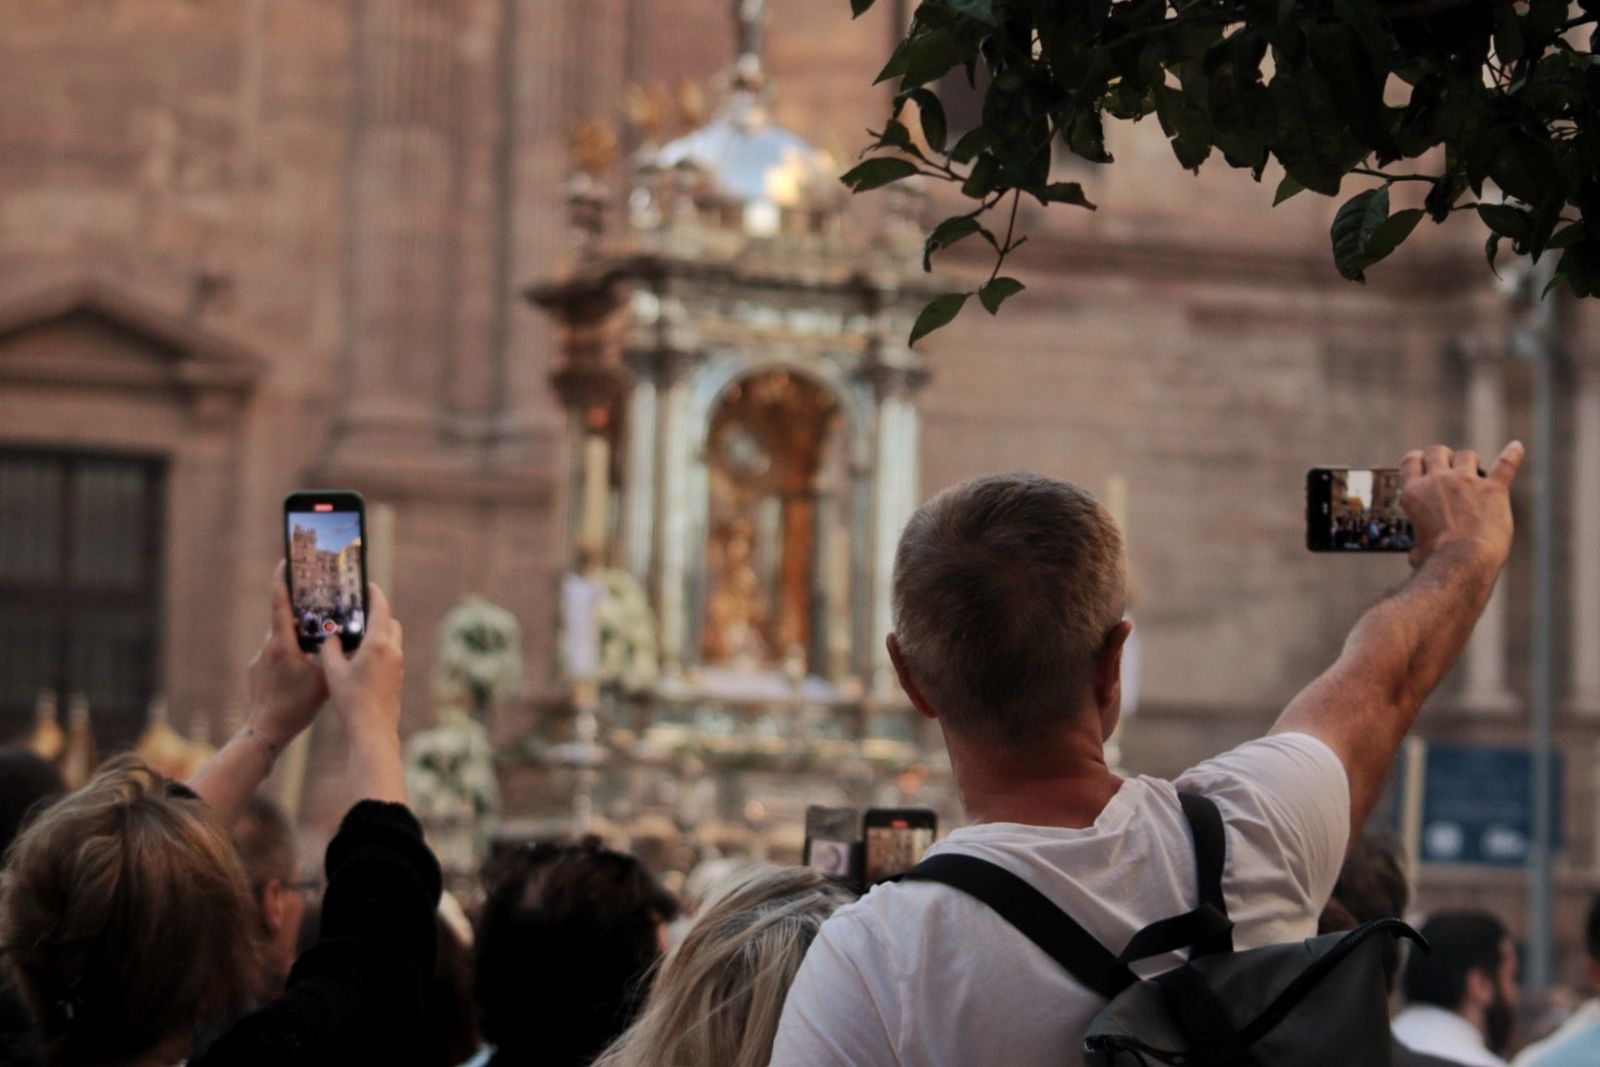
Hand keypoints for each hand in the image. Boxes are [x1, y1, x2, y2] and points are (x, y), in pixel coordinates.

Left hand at [245, 563, 329, 749]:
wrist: (266, 731)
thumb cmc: (296, 705)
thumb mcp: (324, 678)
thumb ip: (333, 655)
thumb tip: (346, 638)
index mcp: (283, 644)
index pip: (280, 604)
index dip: (282, 581)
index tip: (286, 561)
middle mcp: (268, 647)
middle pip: (284, 620)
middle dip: (299, 609)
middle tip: (314, 597)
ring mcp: (260, 660)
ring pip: (282, 639)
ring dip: (297, 635)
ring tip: (315, 638)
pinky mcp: (257, 672)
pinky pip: (276, 654)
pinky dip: (291, 654)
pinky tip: (302, 668)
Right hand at [319, 582, 403, 736]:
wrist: (373, 727)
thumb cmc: (351, 699)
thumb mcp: (333, 670)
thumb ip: (330, 648)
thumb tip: (332, 637)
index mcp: (378, 643)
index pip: (380, 608)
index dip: (374, 594)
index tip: (367, 585)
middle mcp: (393, 650)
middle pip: (390, 622)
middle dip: (378, 613)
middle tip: (359, 611)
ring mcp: (398, 664)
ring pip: (393, 639)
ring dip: (380, 632)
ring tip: (358, 634)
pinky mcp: (398, 677)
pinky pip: (391, 654)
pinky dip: (381, 648)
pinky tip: (363, 657)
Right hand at [1399, 441, 1524, 570]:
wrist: (1463, 562)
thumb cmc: (1436, 562)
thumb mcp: (1416, 551)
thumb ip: (1418, 544)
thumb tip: (1417, 554)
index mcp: (1414, 493)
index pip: (1411, 461)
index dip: (1417, 460)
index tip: (1423, 464)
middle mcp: (1438, 481)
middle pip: (1438, 451)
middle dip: (1443, 457)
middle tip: (1449, 467)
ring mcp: (1467, 482)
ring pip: (1467, 455)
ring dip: (1469, 462)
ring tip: (1476, 472)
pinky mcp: (1494, 489)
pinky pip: (1505, 464)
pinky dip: (1512, 454)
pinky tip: (1516, 447)